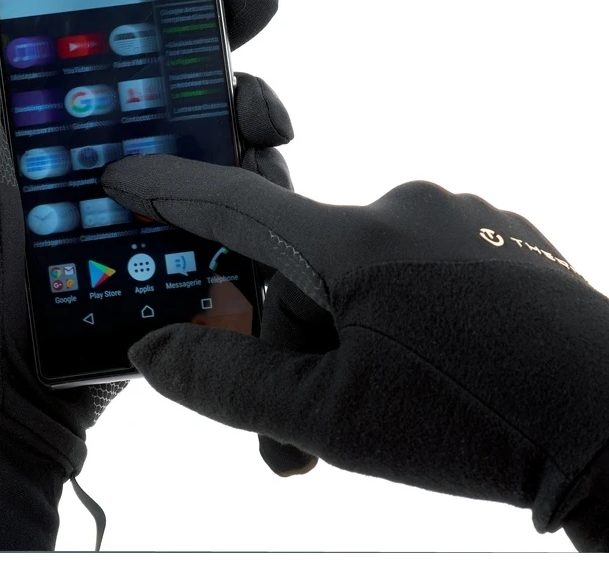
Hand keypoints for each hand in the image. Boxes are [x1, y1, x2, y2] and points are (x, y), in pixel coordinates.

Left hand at [0, 0, 291, 477]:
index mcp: (85, 123)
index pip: (151, 50)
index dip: (200, 14)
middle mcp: (134, 161)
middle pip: (211, 104)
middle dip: (248, 90)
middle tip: (258, 107)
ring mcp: (166, 214)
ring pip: (240, 164)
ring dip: (262, 152)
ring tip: (262, 157)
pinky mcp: (190, 267)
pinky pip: (247, 230)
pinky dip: (265, 215)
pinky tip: (263, 214)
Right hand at [102, 156, 608, 536]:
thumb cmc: (476, 421)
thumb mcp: (332, 418)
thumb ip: (228, 382)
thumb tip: (151, 354)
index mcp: (352, 242)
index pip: (233, 205)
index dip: (169, 192)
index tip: (122, 175)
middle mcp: (400, 208)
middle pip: (299, 271)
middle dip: (290, 348)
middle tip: (299, 436)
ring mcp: (452, 215)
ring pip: (355, 275)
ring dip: (344, 341)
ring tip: (370, 415)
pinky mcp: (489, 233)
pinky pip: (408, 266)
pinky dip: (392, 315)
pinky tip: (423, 368)